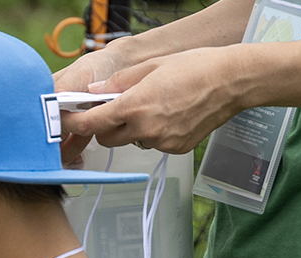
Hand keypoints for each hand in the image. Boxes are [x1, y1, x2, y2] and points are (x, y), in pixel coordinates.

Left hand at [60, 45, 249, 155]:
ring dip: (130, 130)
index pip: (92, 123)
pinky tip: (169, 116)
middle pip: (107, 138)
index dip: (75, 123)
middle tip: (115, 109)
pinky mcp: (175, 149)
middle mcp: (146, 128)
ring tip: (153, 107)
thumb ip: (118, 82)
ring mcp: (161, 142)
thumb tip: (94, 92)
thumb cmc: (196, 67)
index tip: (67, 120)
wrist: (233, 81)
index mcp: (135, 105)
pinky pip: (152, 144)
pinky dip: (152, 134)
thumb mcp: (151, 66)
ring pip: (130, 142)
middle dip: (104, 126)